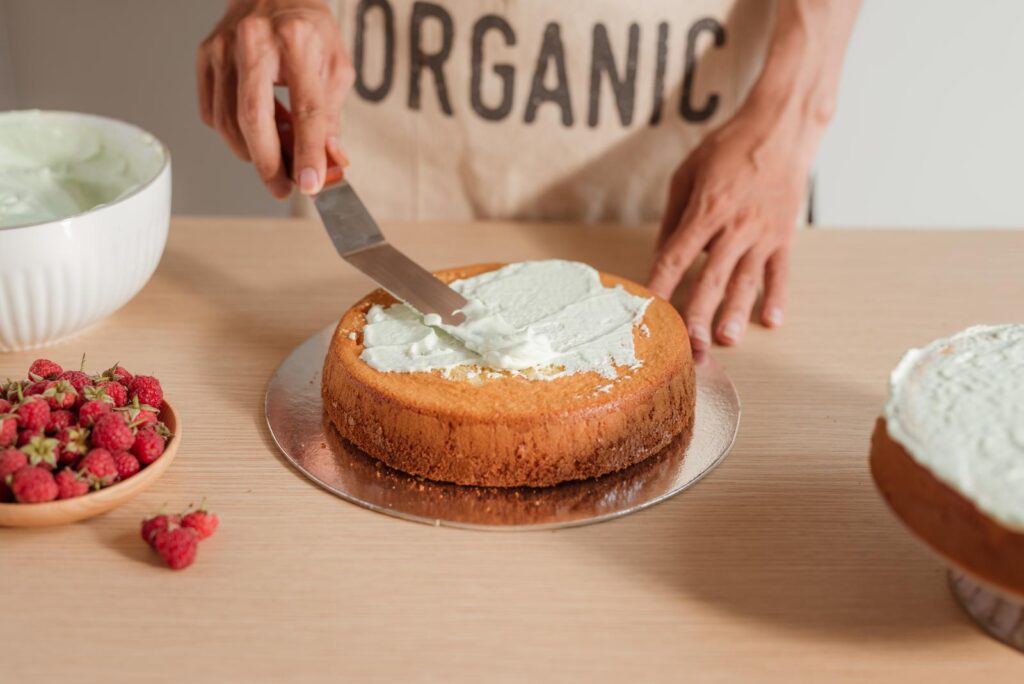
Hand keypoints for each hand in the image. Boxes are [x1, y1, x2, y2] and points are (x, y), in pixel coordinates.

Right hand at [197, 0, 352, 197]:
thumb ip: (331, 116)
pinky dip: (233, 134)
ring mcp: (223, 48)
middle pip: (253, 117)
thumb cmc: (309, 29)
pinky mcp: (205, 56)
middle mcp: (253, 40)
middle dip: (268, 163)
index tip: (312, 183)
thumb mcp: (335, 67)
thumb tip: (328, 162)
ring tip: (274, 160)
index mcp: (296, 40)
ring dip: (251, 152)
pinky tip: (254, 133)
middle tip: (282, 188)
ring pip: (228, 120)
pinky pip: (213, 112)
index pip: (305, 108)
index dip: (308, 151)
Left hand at [648, 105, 814, 350]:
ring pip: (746, 282)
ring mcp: (762, 234)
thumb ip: (674, 218)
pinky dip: (777, 296)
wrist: (780, 128)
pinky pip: (780, 272)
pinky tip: (772, 320)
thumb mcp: (687, 174)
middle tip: (690, 346)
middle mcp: (734, 227)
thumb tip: (662, 255)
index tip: (648, 312)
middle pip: (712, 279)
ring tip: (727, 340)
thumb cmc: (728, 148)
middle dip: (698, 315)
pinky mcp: (784, 235)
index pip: (676, 258)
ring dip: (736, 314)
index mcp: (706, 211)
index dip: (659, 287)